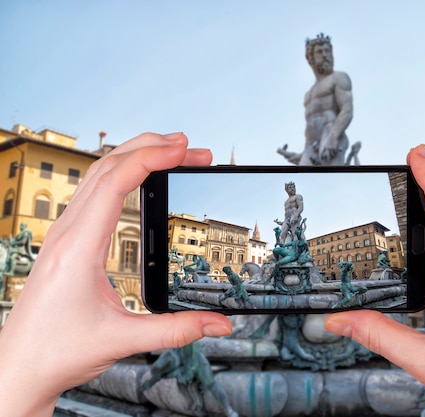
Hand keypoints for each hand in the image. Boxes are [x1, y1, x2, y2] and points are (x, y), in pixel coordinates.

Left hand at [0, 133, 231, 415]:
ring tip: (172, 153)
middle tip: (191, 147)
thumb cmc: (56, 351)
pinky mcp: (68, 241)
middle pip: (107, 166)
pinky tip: (139, 179)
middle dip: (151, 148)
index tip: (183, 149)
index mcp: (78, 247)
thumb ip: (177, 329)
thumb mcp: (123, 339)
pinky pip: (94, 191)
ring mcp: (64, 234)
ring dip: (135, 156)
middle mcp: (68, 232)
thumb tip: (219, 324)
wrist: (18, 367)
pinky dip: (122, 174)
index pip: (115, 182)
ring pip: (98, 174)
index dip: (152, 158)